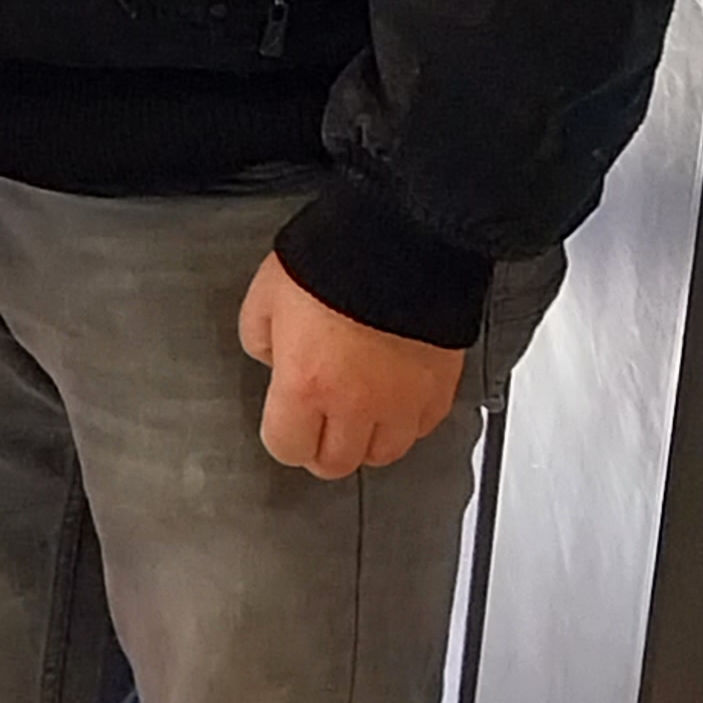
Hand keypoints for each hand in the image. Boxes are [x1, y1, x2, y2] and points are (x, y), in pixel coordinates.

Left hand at [238, 256, 463, 480]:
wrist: (401, 239)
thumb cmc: (334, 260)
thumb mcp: (265, 297)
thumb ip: (261, 340)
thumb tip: (273, 358)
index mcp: (305, 384)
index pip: (287, 447)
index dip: (282, 436)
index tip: (284, 425)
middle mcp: (356, 403)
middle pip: (336, 463)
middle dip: (321, 448)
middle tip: (318, 427)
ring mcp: (403, 400)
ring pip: (385, 453)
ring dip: (366, 440)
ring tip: (358, 414)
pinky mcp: (440, 388)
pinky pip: (424, 427)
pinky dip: (407, 421)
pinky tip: (395, 398)